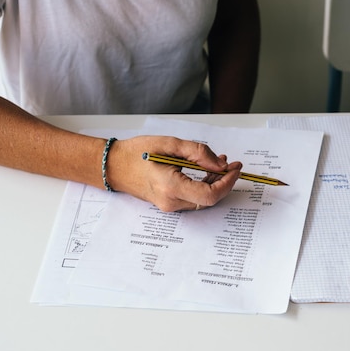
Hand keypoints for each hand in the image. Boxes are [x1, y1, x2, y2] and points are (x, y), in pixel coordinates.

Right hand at [105, 136, 241, 211]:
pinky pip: (193, 198)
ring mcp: (170, 206)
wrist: (114, 166)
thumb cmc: (137, 153)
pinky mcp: (169, 204)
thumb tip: (220, 164)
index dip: (227, 182)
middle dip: (224, 182)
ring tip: (220, 163)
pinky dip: (204, 185)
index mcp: (170, 187)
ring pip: (203, 200)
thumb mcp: (170, 144)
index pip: (210, 195)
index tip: (235, 168)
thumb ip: (198, 152)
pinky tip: (207, 170)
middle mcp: (171, 202)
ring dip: (215, 183)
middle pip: (209, 199)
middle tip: (232, 163)